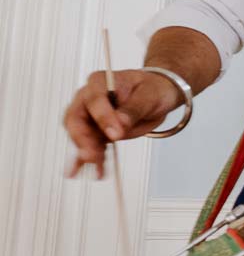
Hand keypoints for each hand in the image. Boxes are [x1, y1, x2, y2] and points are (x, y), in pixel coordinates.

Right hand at [62, 69, 182, 178]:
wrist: (156, 95)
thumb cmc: (152, 89)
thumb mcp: (150, 95)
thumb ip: (134, 108)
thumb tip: (120, 124)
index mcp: (100, 83)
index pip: (94, 100)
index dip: (103, 118)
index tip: (116, 134)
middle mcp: (88, 99)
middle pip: (76, 119)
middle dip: (83, 140)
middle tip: (94, 155)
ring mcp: (89, 116)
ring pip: (80, 136)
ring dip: (87, 154)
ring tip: (97, 169)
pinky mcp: (95, 132)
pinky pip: (89, 147)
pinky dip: (90, 161)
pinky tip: (93, 172)